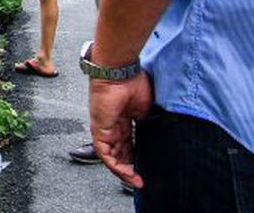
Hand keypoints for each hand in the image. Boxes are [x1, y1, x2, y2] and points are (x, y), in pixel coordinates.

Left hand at [89, 72, 152, 189]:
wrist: (120, 72)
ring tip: (135, 181)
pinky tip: (126, 174)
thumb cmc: (133, 83)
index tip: (147, 167)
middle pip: (119, 152)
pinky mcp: (99, 130)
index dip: (137, 156)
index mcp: (123, 119)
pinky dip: (115, 165)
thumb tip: (154, 137)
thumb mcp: (145, 109)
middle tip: (140, 179)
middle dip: (130, 167)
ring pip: (111, 156)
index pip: (128, 143)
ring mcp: (104, 128)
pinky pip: (104, 153)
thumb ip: (147, 123)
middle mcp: (112, 126)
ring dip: (122, 171)